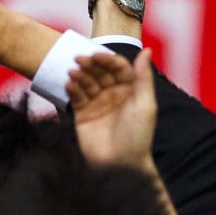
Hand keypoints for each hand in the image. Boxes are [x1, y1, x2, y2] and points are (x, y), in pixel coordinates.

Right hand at [66, 50, 156, 168]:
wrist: (121, 164)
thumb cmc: (138, 135)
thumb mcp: (145, 104)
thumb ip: (143, 76)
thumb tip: (146, 50)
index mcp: (130, 89)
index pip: (118, 67)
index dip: (108, 59)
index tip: (96, 55)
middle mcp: (113, 93)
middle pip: (100, 72)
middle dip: (91, 64)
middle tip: (80, 59)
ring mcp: (97, 103)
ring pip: (87, 82)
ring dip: (80, 75)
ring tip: (73, 72)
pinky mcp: (83, 114)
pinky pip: (76, 97)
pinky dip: (72, 89)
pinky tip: (69, 85)